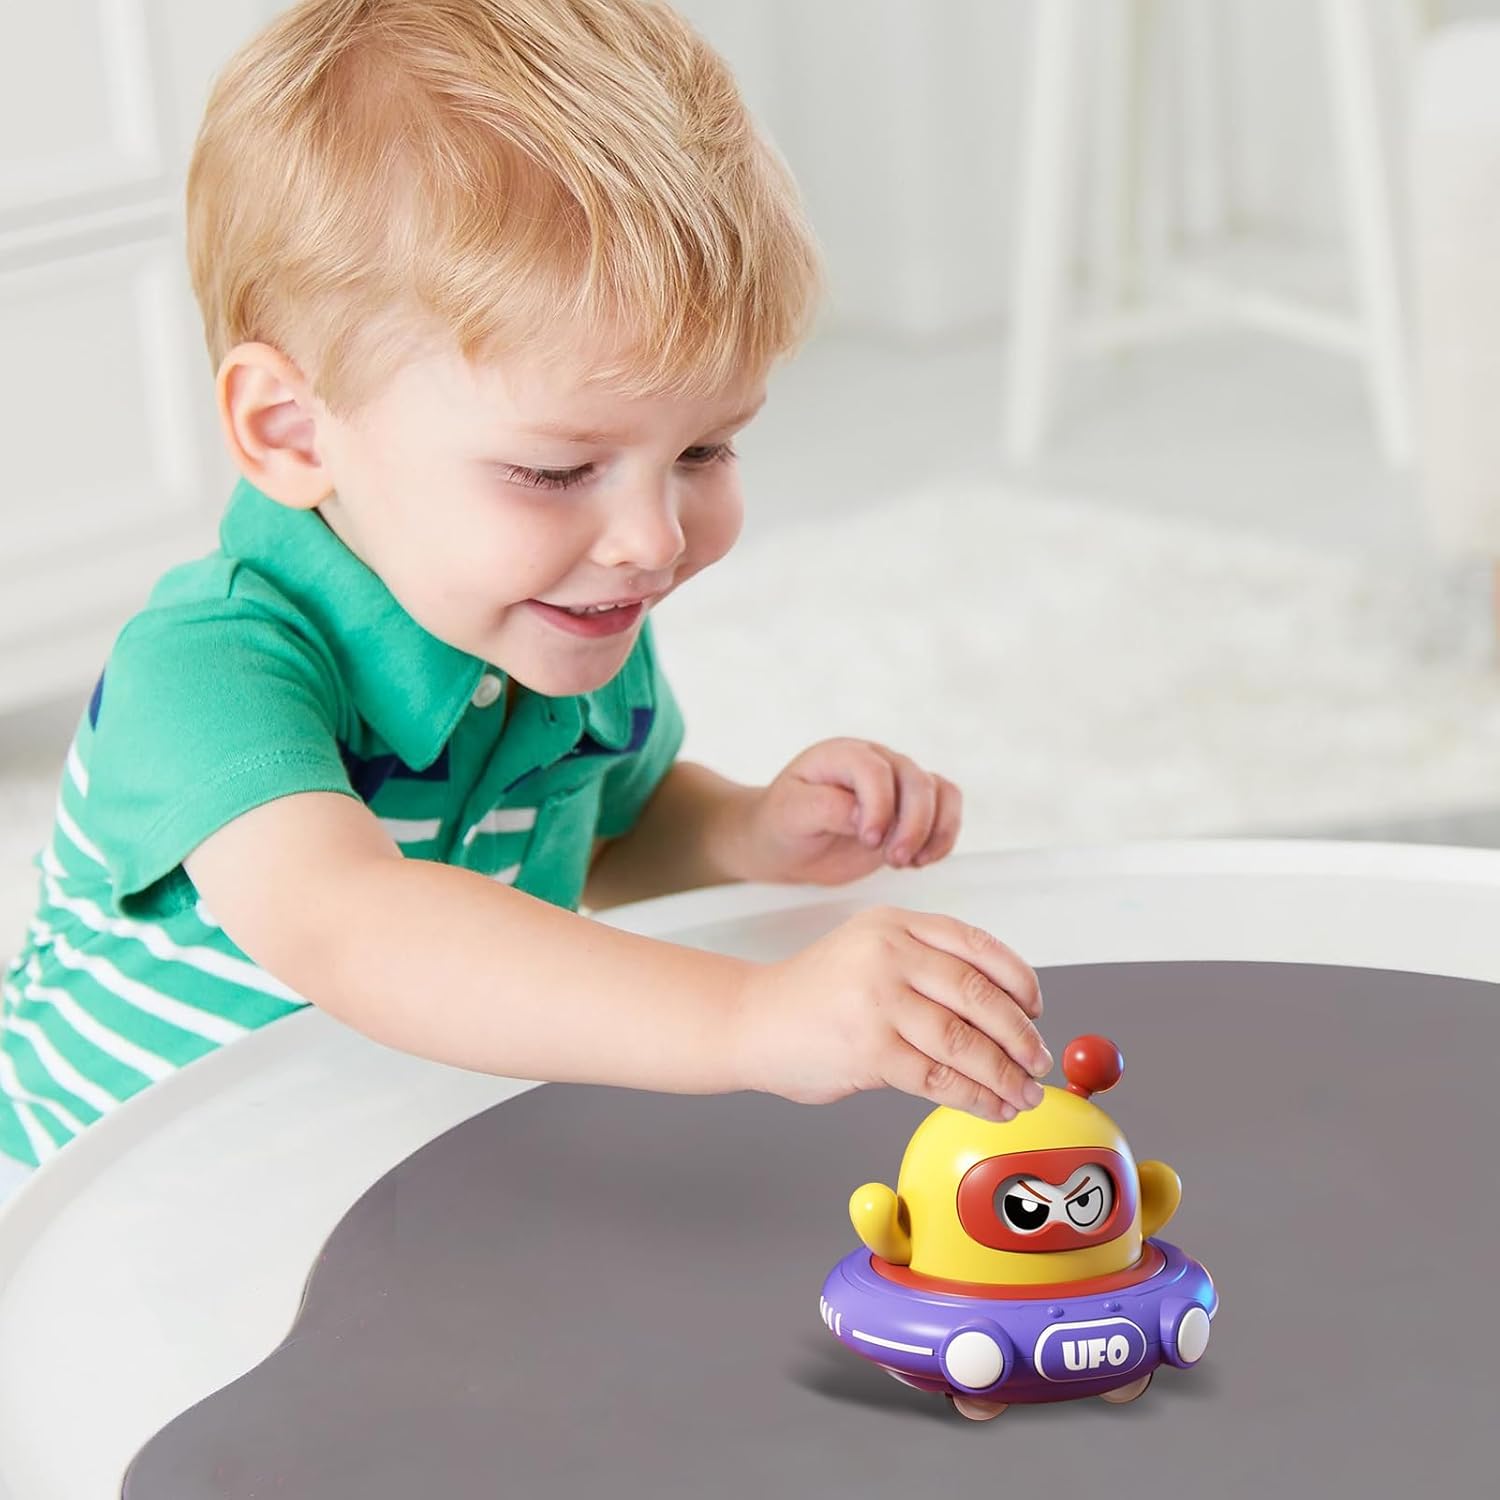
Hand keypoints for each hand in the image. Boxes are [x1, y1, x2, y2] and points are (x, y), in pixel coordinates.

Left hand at [730, 738, 960, 885]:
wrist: (787, 845)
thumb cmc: (783, 824)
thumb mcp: (792, 814)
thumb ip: (827, 808)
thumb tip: (865, 816)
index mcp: (842, 755)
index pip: (875, 770)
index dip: (880, 804)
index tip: (869, 839)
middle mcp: (875, 761)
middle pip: (916, 781)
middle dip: (912, 825)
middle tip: (894, 859)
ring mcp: (897, 784)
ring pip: (939, 793)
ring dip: (933, 831)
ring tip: (907, 861)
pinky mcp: (911, 809)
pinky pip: (947, 810)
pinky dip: (944, 836)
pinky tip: (922, 859)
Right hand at [731, 906, 1049, 1121]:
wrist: (751, 1020)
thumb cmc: (815, 994)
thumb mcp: (868, 951)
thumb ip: (924, 964)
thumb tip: (1002, 1010)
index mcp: (894, 924)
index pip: (976, 946)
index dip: (1018, 979)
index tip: (1037, 1007)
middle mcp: (889, 954)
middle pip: (978, 994)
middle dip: (1019, 1034)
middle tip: (1038, 1059)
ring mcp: (878, 1000)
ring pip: (964, 1041)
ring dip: (1004, 1074)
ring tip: (1023, 1094)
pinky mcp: (869, 1049)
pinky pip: (938, 1078)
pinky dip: (974, 1096)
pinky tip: (990, 1106)